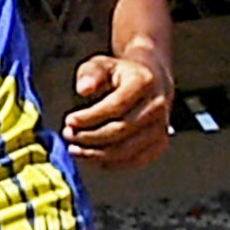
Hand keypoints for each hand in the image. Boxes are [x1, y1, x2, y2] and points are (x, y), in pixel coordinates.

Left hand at [65, 47, 171, 170]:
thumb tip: (83, 89)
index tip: (69, 121)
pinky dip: (111, 163)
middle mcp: (157, 106)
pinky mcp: (160, 143)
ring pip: (127, 150)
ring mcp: (161, 126)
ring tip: (75, 149)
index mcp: (144, 82)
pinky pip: (135, 161)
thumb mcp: (102, 65)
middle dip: (90, 137)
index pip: (116, 106)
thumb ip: (90, 74)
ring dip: (97, 154)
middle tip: (68, 135)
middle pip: (121, 130)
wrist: (152, 82)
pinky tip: (93, 157)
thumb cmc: (120, 75)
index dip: (90, 117)